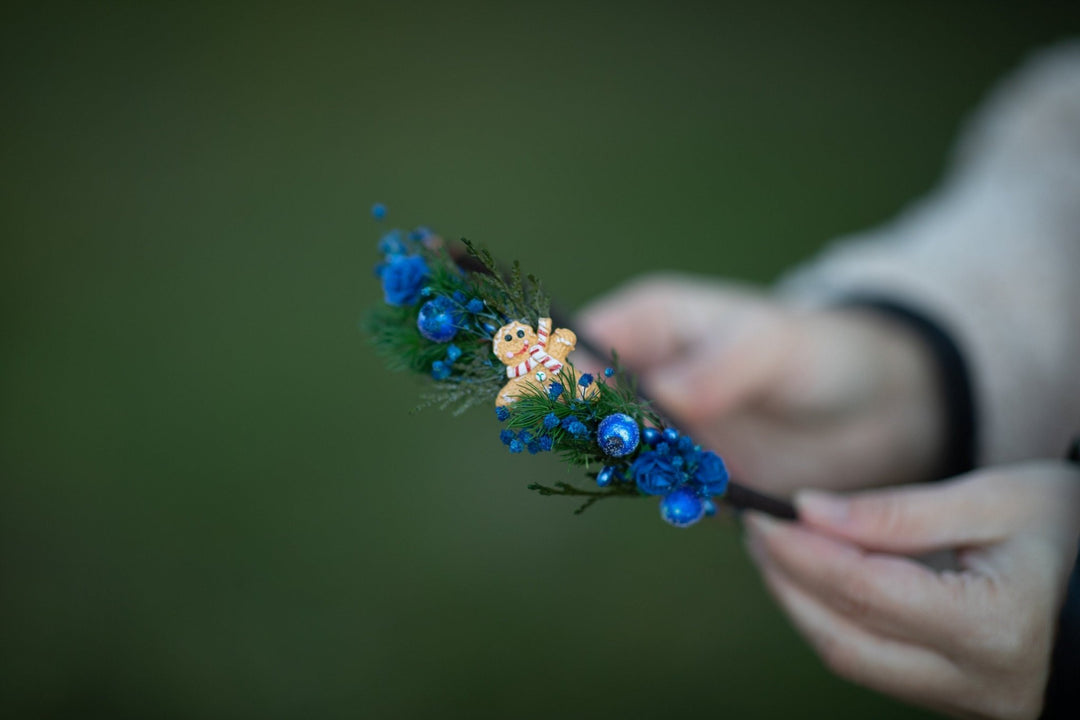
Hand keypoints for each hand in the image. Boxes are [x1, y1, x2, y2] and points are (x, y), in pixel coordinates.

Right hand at [578, 274, 946, 493]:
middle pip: (586, 408)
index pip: (580, 347)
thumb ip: (722, 366)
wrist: (870, 408)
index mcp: (648, 323)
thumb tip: (667, 396)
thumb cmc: (818, 353)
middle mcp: (643, 373)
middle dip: (611, 436)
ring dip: (645, 473)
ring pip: (616, 456)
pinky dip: (675, 499)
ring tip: (699, 474)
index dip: (577, 383)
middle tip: (661, 450)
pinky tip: (713, 499)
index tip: (614, 416)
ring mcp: (660, 425)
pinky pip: (656, 490)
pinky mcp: (683, 470)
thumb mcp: (775, 347)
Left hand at [744, 462, 1079, 718]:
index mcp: (993, 627)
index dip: (803, 551)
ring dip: (801, 603)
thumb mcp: (995, 501)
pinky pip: (873, 664)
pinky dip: (833, 619)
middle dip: (787, 580)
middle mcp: (975, 682)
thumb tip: (808, 510)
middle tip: (756, 527)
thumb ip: (898, 512)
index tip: (763, 512)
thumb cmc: (1071, 529)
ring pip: (850, 658)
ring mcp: (965, 701)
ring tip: (775, 548)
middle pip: (843, 636)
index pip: (864, 590)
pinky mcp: (955, 700)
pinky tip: (815, 579)